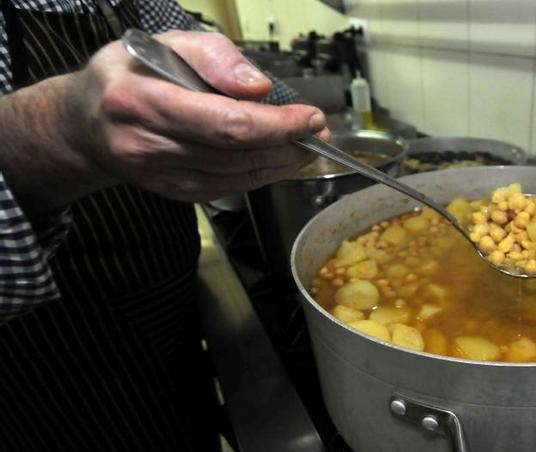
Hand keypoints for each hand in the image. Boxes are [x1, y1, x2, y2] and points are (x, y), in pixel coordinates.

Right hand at [63, 30, 328, 202]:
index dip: (276, 125)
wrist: (86, 125)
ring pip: (239, 175)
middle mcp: (149, 145)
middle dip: (288, 144)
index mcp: (142, 101)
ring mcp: (161, 176)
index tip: (310, 117)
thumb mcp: (161, 43)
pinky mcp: (174, 193)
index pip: (225, 122)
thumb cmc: (126, 76)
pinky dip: (262, 175)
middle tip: (319, 132)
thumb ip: (214, 56)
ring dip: (282, 162)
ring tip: (308, 145)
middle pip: (237, 152)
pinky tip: (280, 160)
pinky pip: (230, 188)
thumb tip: (258, 87)